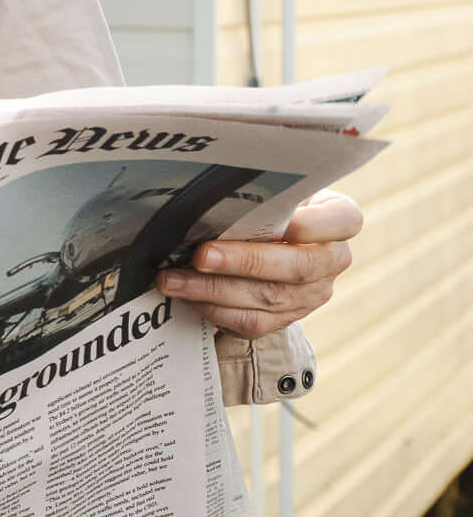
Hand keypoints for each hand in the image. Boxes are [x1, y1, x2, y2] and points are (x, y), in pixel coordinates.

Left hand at [163, 189, 361, 336]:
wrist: (272, 245)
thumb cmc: (269, 209)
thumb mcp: (276, 194)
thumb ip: (262, 197)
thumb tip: (211, 199)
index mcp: (339, 222)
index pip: (343, 221)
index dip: (313, 225)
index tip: (282, 224)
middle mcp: (332, 261)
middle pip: (297, 267)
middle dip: (243, 262)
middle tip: (202, 255)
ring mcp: (312, 295)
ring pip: (268, 298)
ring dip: (213, 290)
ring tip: (173, 279)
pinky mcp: (286, 318)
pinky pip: (251, 321)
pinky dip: (214, 309)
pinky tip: (186, 296)